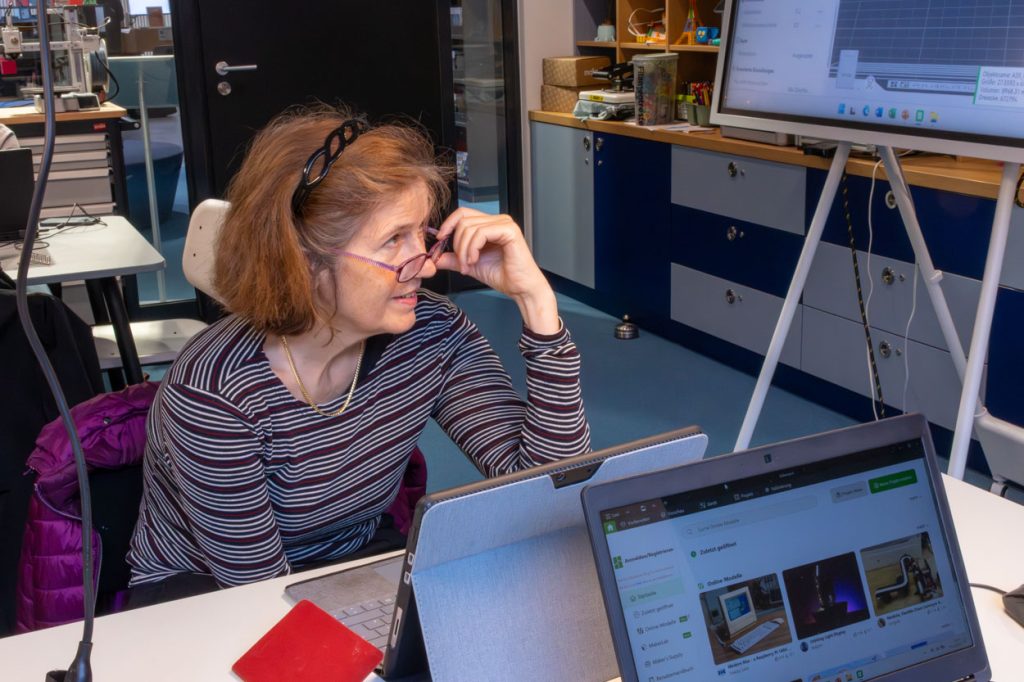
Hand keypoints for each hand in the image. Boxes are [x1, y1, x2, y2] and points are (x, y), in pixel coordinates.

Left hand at [434, 208, 559, 333]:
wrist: (521, 289)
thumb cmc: (503, 276)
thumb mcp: (470, 265)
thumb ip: (454, 259)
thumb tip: (435, 258)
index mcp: (490, 225)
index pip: (463, 214)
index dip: (448, 224)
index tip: (440, 240)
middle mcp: (498, 220)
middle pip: (463, 220)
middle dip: (456, 244)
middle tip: (461, 264)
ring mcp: (504, 223)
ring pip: (470, 227)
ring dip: (463, 250)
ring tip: (468, 265)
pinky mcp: (509, 231)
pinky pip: (480, 233)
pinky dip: (472, 248)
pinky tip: (475, 260)